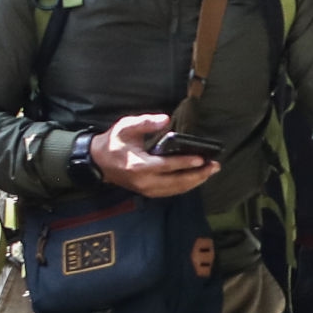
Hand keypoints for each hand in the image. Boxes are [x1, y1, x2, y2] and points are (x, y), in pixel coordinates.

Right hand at [84, 114, 221, 197]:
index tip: (201, 158)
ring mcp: (146, 190)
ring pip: (176, 189)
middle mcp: (144, 181)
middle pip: (176, 181)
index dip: (185, 163)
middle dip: (198, 175)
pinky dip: (186, 186)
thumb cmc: (113, 142)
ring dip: (195, 181)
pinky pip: (171, 192)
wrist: (98, 162)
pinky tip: (197, 179)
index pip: (166, 166)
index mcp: (138, 165)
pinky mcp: (148, 192)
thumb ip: (146, 123)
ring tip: (210, 171)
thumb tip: (166, 120)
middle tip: (215, 166)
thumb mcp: (126, 127)